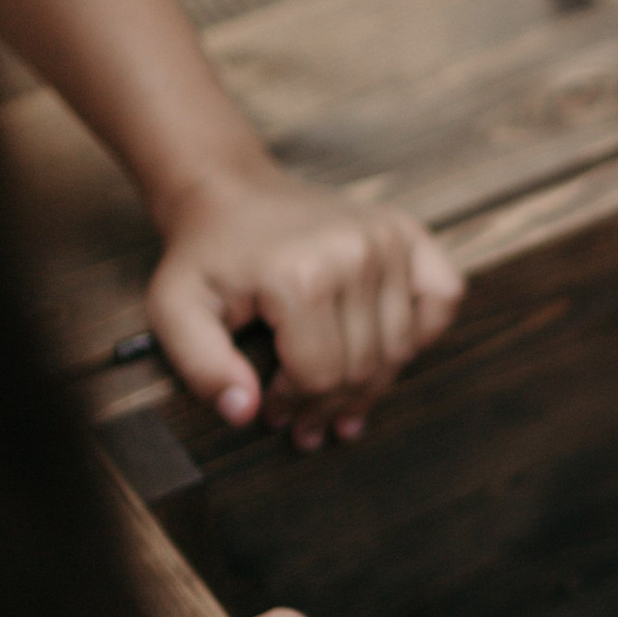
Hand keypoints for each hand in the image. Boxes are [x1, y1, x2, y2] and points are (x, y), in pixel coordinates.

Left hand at [147, 162, 464, 448]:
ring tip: (342, 402)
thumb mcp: (174, 310)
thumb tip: (245, 413)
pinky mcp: (409, 233)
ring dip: (372, 384)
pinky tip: (389, 350)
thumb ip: (202, 367)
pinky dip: (423, 332)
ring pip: (400, 347)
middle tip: (307, 423)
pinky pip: (443, 299)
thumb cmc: (206, 256)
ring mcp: (388, 240)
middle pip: (363, 366)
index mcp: (300, 274)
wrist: (232, 193)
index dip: (294, 405)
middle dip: (331, 405)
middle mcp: (356, 254)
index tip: (272, 412)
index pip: (320, 375)